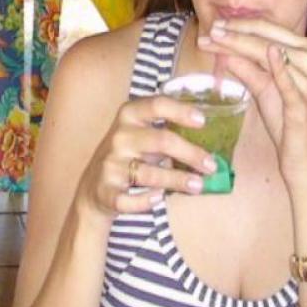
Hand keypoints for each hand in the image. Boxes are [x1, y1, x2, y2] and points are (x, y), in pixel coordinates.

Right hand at [76, 96, 216, 215]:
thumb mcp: (142, 134)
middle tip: (211, 165)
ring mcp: (110, 164)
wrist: (94, 187)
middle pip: (161, 141)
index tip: (202, 120)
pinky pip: (129, 199)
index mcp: (129, 115)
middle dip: (191, 153)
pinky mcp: (105, 191)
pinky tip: (158, 199)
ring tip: (198, 185)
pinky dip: (145, 201)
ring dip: (178, 180)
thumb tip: (212, 139)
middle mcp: (119, 137)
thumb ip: (167, 130)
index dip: (180, 111)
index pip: (156, 104)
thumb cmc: (130, 155)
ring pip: (149, 173)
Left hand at [198, 18, 306, 187]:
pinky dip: (282, 68)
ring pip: (276, 54)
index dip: (240, 26)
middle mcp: (306, 64)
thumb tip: (225, 51)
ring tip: (221, 39)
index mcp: (298, 56)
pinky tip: (270, 53)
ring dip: (247, 44)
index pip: (268, 32)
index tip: (214, 26)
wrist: (302, 158)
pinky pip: (292, 84)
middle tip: (212, 29)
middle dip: (238, 31)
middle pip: (270, 37)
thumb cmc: (285, 122)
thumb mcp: (262, 90)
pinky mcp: (302, 106)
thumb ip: (247, 69)